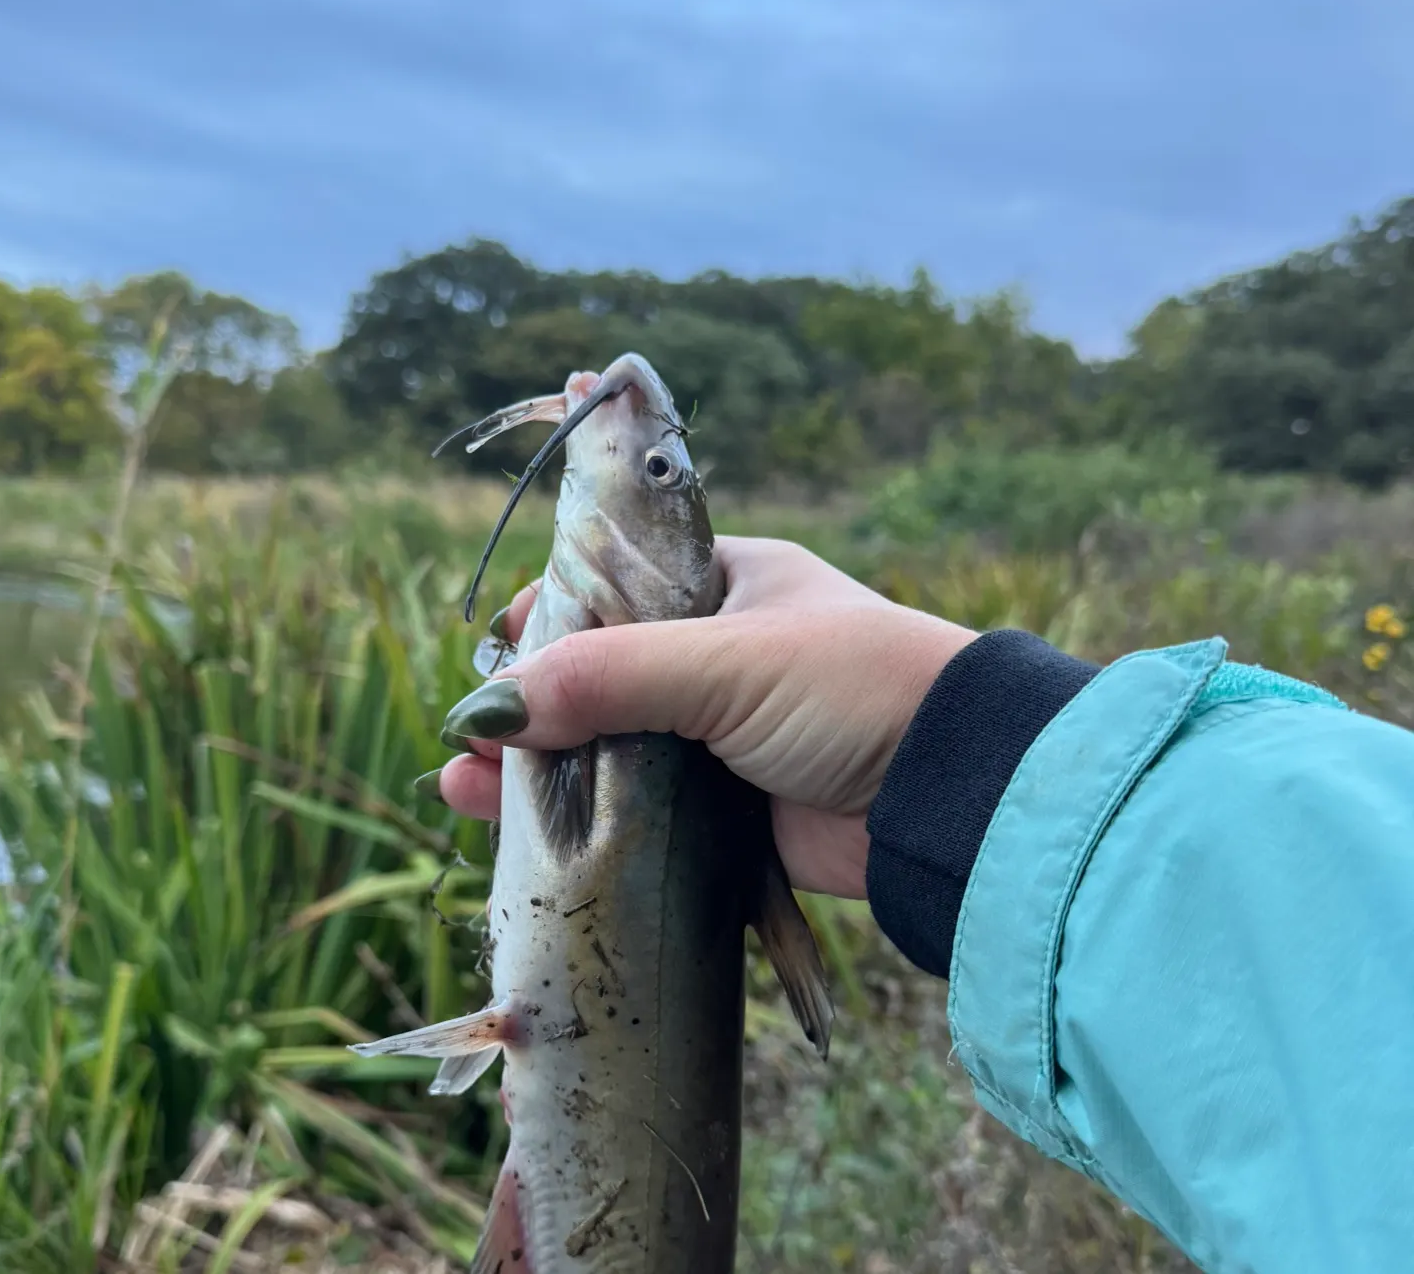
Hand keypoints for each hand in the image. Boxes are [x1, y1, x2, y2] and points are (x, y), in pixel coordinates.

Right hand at [439, 537, 977, 898]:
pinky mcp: (724, 809)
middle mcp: (717, 653)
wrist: (954, 797)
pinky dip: (580, 819)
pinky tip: (515, 834)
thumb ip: (608, 677)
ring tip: (464, 787)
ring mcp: (719, 734)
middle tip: (470, 735)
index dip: (550, 613)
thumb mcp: (726, 663)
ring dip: (537, 766)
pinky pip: (632, 809)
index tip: (498, 649)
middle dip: (529, 701)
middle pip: (596, 671)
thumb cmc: (855, 689)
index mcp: (725, 584)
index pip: (611, 584)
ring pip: (605, 745)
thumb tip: (488, 708)